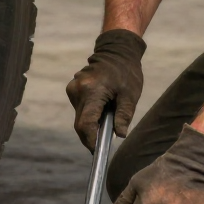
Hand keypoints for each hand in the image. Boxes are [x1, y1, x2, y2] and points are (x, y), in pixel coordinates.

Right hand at [66, 28, 145, 149]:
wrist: (116, 50)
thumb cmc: (126, 72)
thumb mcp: (130, 95)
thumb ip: (124, 116)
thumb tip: (120, 135)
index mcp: (92, 91)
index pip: (86, 124)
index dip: (90, 141)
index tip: (97, 152)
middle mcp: (77, 90)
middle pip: (80, 123)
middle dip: (91, 136)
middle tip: (103, 145)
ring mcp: (72, 89)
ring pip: (79, 117)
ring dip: (90, 125)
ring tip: (107, 123)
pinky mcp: (72, 89)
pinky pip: (79, 109)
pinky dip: (89, 116)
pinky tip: (101, 113)